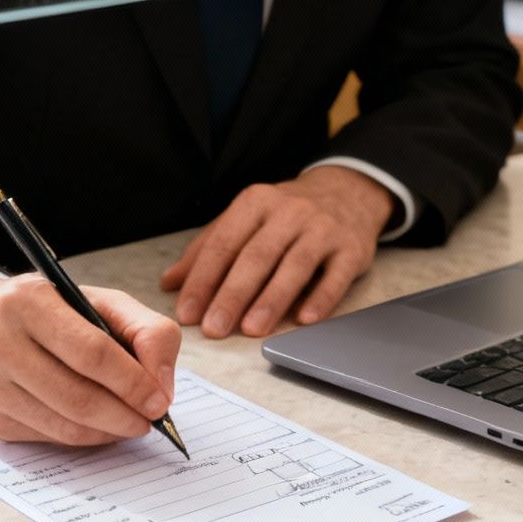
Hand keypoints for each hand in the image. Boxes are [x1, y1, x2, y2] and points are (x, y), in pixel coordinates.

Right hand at [0, 276, 180, 445]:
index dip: (133, 382)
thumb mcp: (103, 302)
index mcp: (27, 300)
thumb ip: (148, 333)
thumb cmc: (52, 312)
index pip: (92, 352)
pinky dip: (84, 437)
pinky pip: (49, 438)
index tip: (159, 401)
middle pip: (78, 396)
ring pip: (64, 425)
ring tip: (130, 423)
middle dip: (125, 415)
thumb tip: (162, 387)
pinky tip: (98, 425)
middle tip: (150, 420)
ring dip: (109, 432)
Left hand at [160, 166, 394, 337]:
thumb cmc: (287, 213)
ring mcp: (324, 229)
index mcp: (256, 202)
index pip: (224, 244)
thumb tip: (170, 283)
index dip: (203, 280)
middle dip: (233, 295)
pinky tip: (304, 320)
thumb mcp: (246, 218)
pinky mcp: (353, 248)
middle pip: (257, 256)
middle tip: (215, 328)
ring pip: (295, 266)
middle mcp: (290, 211)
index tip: (188, 313)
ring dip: (272, 299)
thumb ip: (209, 247)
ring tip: (252, 329)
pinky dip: (321, 299)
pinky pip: (336, 276)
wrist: (348, 192)